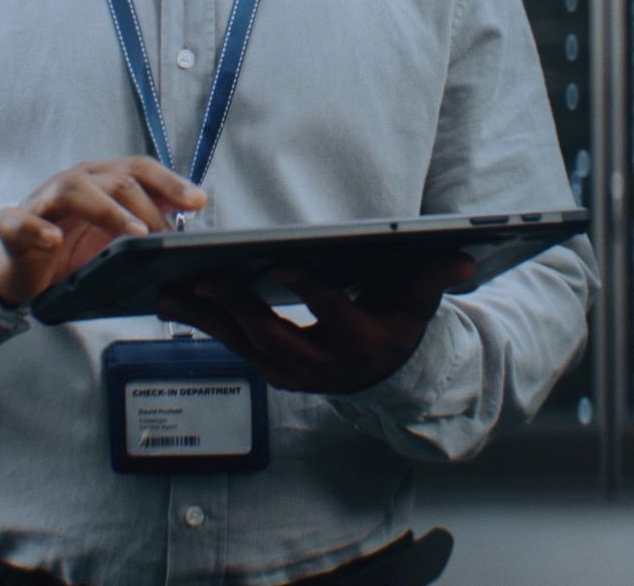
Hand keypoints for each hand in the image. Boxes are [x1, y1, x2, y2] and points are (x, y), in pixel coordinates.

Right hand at [0, 158, 205, 306]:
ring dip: (108, 210)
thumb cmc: (68, 248)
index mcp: (100, 180)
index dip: (171, 183)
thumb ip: (144, 221)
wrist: (15, 268)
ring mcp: (42, 201)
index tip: (199, 201)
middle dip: (148, 205)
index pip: (140, 169)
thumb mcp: (112, 236)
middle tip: (168, 235)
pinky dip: (37, 229)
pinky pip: (21, 221)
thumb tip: (188, 217)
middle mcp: (74, 182)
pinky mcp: (12, 225)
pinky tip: (54, 239)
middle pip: (116, 179)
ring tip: (133, 233)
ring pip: (75, 190)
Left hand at [155, 253, 474, 393]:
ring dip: (205, 317)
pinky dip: (200, 322)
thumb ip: (435, 279)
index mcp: (359, 344)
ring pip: (242, 343)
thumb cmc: (398, 325)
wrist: (384, 377)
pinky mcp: (268, 369)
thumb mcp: (419, 304)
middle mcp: (321, 365)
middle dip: (237, 306)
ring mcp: (291, 372)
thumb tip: (466, 256)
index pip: (334, 314)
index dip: (309, 289)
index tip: (281, 263)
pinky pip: (229, 345)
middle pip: (274, 334)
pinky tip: (170, 299)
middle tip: (203, 275)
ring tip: (168, 287)